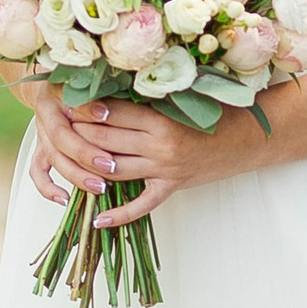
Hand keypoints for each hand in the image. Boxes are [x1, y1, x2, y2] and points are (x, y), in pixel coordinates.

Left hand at [29, 90, 268, 223]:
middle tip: (57, 124)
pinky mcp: (172, 187)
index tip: (66, 100)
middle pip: (107, 141)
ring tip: (66, 160)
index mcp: (160, 119)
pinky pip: (141, 205)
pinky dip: (119, 215)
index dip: (86, 107)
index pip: (112, 113)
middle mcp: (159, 146)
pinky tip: (98, 218)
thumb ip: (150, 99)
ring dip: (88, 167)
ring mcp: (165, 169)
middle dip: (79, 133)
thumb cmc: (217, 113)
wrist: (248, 138)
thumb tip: (111, 89)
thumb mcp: (182, 100)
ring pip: (116, 169)